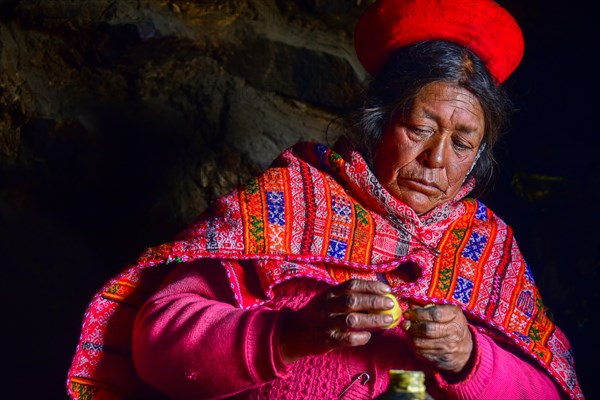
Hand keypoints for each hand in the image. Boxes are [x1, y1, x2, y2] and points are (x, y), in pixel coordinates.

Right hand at [280, 279, 394, 362]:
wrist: (293, 333)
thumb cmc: (317, 315)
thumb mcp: (327, 300)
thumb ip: (347, 297)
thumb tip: (377, 295)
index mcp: (329, 293)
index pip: (352, 285)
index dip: (371, 286)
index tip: (387, 289)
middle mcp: (327, 306)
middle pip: (354, 301)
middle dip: (375, 301)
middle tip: (391, 304)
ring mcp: (326, 323)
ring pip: (353, 320)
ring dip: (373, 320)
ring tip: (388, 321)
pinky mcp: (327, 340)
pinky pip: (347, 339)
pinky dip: (360, 337)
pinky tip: (369, 336)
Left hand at [401, 304, 472, 373]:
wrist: (466, 350)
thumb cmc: (453, 326)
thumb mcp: (447, 312)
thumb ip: (430, 308)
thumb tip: (411, 308)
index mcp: (455, 316)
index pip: (434, 314)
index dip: (418, 314)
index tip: (408, 313)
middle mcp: (453, 332)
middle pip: (426, 329)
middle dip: (412, 326)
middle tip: (405, 324)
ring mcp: (448, 347)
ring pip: (421, 342)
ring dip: (411, 337)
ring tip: (409, 332)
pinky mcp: (441, 359)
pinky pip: (421, 353)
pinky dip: (415, 347)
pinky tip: (416, 341)